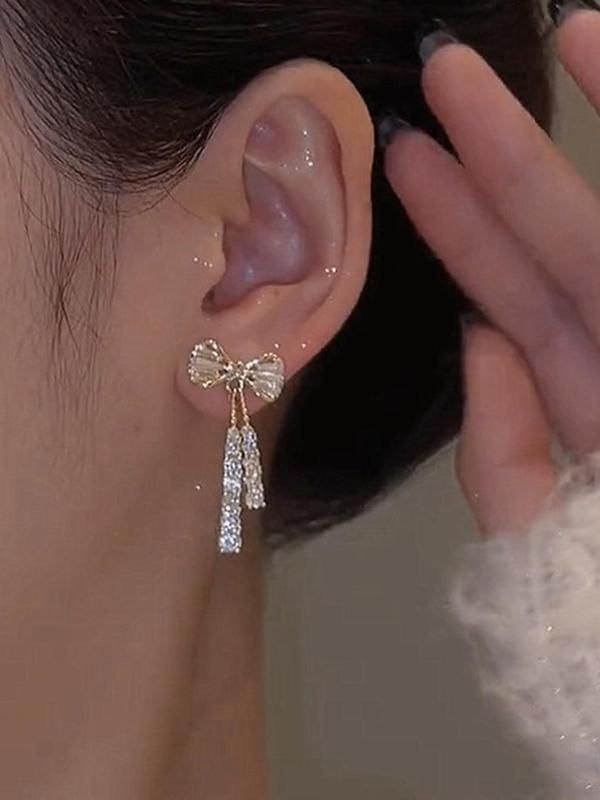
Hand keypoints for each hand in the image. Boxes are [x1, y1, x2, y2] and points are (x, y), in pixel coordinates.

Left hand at [384, 9, 599, 535]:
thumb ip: (506, 461)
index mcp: (594, 402)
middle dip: (508, 155)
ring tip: (567, 25)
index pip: (517, 297)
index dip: (465, 226)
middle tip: (442, 66)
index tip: (410, 156)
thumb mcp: (551, 545)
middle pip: (567, 243)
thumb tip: (476, 338)